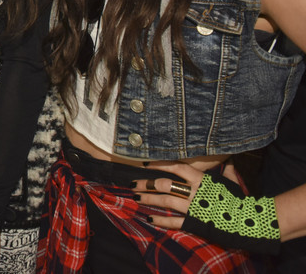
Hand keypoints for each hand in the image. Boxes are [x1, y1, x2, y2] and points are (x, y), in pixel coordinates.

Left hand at [132, 162, 279, 253]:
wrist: (249, 222)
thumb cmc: (239, 200)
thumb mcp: (231, 182)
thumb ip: (225, 170)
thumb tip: (228, 159)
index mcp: (201, 179)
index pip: (175, 167)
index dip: (158, 164)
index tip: (144, 163)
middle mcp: (193, 191)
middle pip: (164, 184)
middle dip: (146, 183)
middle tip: (133, 183)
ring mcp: (192, 208)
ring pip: (164, 201)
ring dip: (148, 199)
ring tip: (136, 198)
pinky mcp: (194, 223)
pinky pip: (173, 221)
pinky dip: (160, 220)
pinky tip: (149, 218)